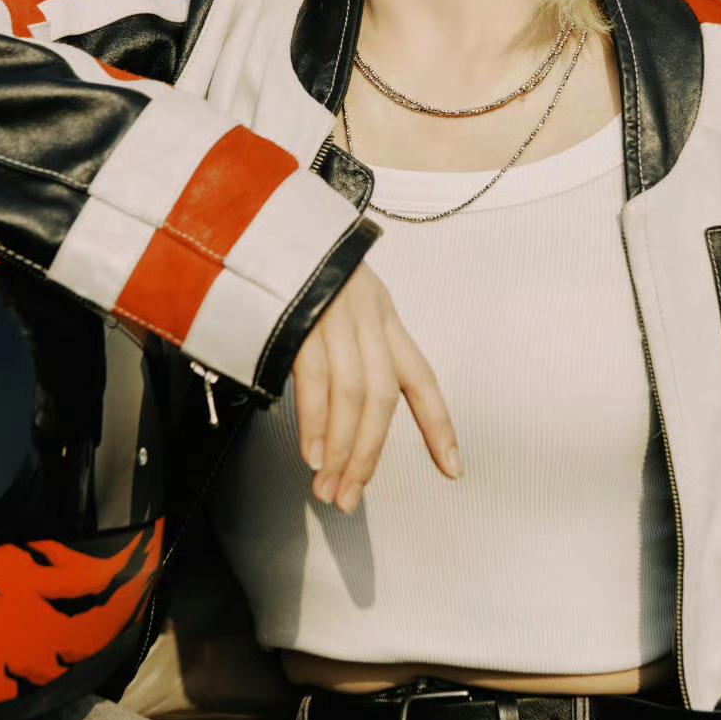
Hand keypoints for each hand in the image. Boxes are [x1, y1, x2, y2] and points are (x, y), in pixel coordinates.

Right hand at [290, 261, 461, 513]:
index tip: (453, 468)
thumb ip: (350, 344)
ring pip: (353, 398)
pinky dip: (316, 423)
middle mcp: (369, 319)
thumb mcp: (344, 297)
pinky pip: (316, 382)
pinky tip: (312, 453)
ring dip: (342, 450)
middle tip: (351, 497)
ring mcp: (336, 318)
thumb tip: (343, 406)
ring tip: (328, 486)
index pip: (422, 378)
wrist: (267, 222)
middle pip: (384, 399)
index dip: (439, 426)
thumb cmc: (301, 267)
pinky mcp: (302, 319)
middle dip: (370, 456)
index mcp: (385, 316)